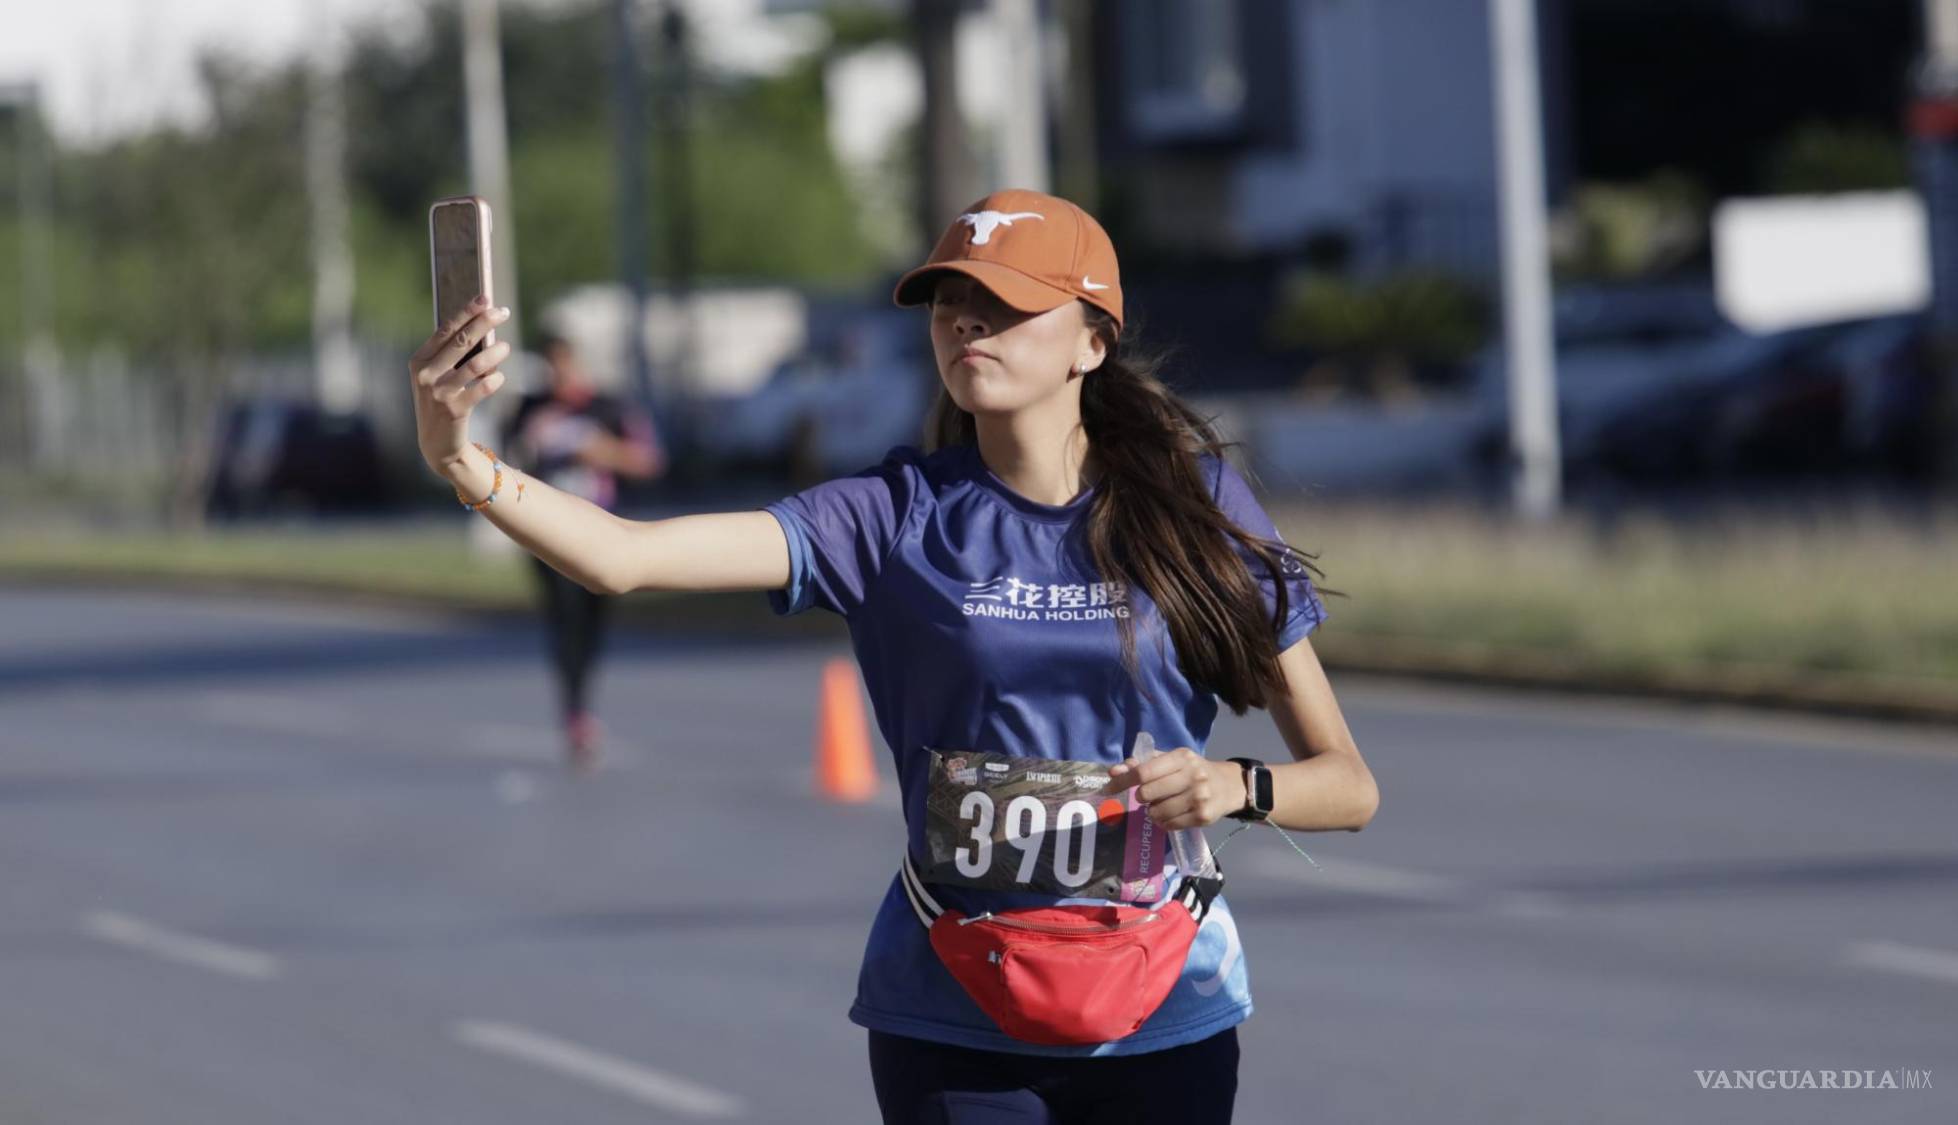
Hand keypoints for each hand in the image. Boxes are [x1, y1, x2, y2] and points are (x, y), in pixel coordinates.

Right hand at [409, 298, 511, 472]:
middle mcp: (425, 375)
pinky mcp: (455, 410)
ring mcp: (439, 393)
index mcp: (418, 361)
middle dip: (484, 323)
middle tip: (503, 312)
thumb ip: (452, 354)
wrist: (436, 443)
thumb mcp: (438, 376)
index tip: (484, 298)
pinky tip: (498, 376)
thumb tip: (483, 326)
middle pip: (460, 341)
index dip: (466, 312)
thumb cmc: (442, 400)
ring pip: (475, 364)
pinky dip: (494, 379)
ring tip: (506, 347)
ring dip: (495, 353)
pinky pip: (482, 388)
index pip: (444, 329)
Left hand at [1106, 748, 1247, 830]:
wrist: (1228, 785)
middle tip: (1148, 797)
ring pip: (1157, 812)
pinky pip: (1170, 825)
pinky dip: (1163, 822)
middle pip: (1148, 793)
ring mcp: (1199, 797)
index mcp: (1181, 757)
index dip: (1122, 781)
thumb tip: (1114, 771)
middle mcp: (1192, 775)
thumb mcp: (1171, 761)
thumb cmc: (1192, 771)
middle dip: (1141, 797)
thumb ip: (1143, 764)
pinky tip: (1170, 815)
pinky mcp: (1203, 817)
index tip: (1107, 789)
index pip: (1144, 771)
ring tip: (1161, 806)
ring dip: (1152, 812)